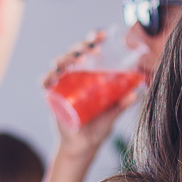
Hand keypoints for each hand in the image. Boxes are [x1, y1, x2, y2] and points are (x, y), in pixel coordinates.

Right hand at [42, 31, 137, 157]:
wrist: (84, 146)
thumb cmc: (98, 126)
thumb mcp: (112, 113)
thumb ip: (122, 104)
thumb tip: (136, 93)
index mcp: (88, 73)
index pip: (89, 51)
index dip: (93, 40)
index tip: (103, 35)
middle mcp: (73, 75)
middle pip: (73, 54)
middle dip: (81, 47)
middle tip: (93, 50)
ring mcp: (61, 84)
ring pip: (58, 64)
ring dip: (66, 58)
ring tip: (78, 61)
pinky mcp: (51, 97)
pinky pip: (45, 83)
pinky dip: (47, 78)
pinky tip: (54, 76)